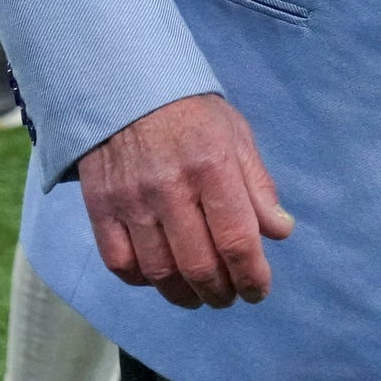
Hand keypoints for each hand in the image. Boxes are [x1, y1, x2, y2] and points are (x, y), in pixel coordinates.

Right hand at [74, 93, 293, 308]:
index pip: (236, 239)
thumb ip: (258, 185)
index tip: (258, 290)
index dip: (252, 276)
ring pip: (159, 272)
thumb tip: (280, 232)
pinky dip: (144, 281)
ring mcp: (131, 200)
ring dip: (185, 295)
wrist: (124, 85)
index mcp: (212, 165)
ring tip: (199, 294)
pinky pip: (121, 263)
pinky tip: (160, 276)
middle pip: (198, 265)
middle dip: (221, 293)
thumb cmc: (190, 112)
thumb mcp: (235, 134)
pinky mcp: (100, 207)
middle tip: (229, 296)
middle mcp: (170, 187)